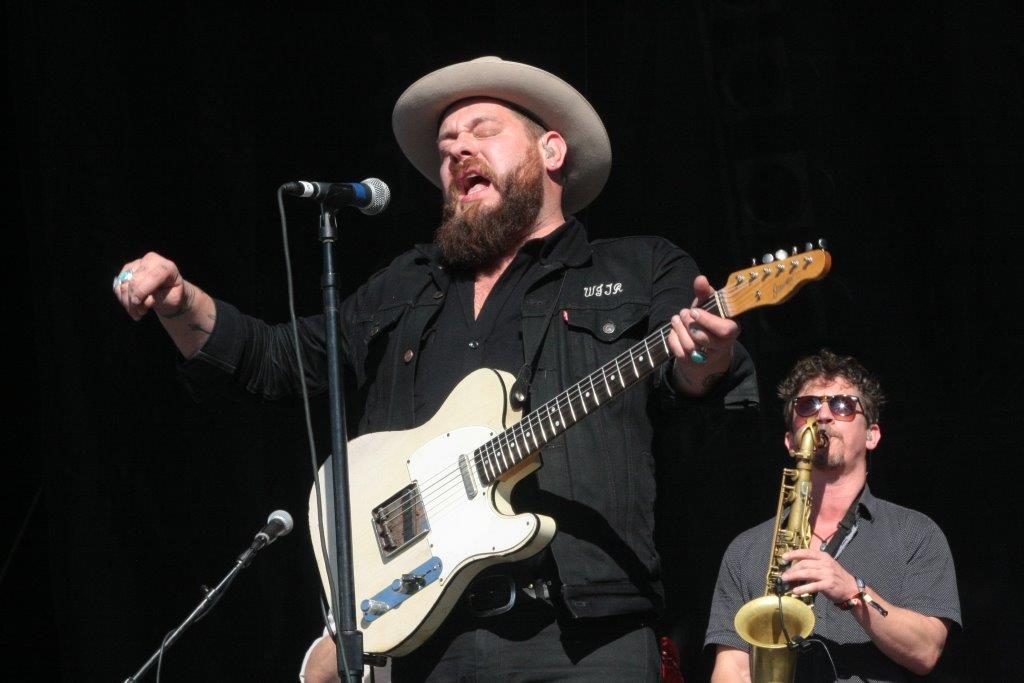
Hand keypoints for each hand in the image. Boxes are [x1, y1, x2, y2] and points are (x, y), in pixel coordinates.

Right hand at [112, 252, 187, 320]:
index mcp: (166, 267)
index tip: (138, 303)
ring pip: (124, 285)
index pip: (152, 276)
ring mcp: (137, 264)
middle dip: (135, 301)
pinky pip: (118, 286)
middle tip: (141, 313)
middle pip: (135, 281)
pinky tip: (132, 306)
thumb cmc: (172, 297)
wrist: (168, 294)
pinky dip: (123, 299)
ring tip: (138, 312)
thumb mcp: (172, 300)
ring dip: (128, 303)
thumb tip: (141, 299)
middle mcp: (150, 261)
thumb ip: (158, 298)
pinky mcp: (126, 270)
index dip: (142, 290)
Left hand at [667, 275, 739, 394]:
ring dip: (679, 329)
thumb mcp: (709, 305)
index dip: (708, 321)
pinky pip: (680, 353)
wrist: (705, 346)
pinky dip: (673, 339)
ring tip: (676, 319)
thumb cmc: (708, 321)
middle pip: (704, 339)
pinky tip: (674, 329)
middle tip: (684, 313)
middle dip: (690, 324)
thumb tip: (700, 279)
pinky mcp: (692, 363)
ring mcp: (706, 357)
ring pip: (690, 346)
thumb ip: (705, 292)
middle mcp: (721, 346)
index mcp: (731, 330)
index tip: (694, 311)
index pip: (725, 330)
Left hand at [781, 548, 858, 601]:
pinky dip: (803, 588)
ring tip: (785, 580)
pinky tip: (795, 591)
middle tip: (784, 575)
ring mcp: (827, 574)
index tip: (784, 558)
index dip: (793, 554)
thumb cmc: (836, 577)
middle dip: (792, 569)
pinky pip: (812, 586)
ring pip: (806, 573)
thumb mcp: (826, 566)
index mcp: (824, 556)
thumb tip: (795, 568)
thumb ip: (813, 565)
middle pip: (804, 563)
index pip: (806, 552)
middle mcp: (825, 563)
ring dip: (794, 577)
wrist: (851, 588)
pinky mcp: (828, 584)